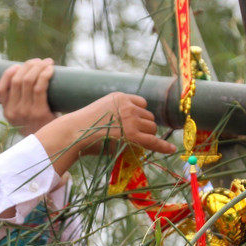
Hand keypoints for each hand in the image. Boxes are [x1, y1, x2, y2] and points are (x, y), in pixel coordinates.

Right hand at [0, 58, 55, 135]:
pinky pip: (40, 87)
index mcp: (7, 112)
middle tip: (39, 61)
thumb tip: (26, 76)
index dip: (8, 74)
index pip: (0, 89)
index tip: (19, 66)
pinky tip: (50, 69)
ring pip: (28, 81)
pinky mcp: (39, 112)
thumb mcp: (24, 118)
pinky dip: (45, 75)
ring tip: (47, 63)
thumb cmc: (40, 125)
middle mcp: (13, 112)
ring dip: (38, 67)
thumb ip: (19, 104)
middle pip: (17, 80)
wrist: (52, 144)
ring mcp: (25, 112)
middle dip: (28, 66)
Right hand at [34, 92, 174, 175]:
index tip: (138, 123)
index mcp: (120, 97)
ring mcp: (131, 119)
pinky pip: (153, 140)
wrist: (74, 133)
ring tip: (130, 143)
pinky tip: (171, 149)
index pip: (142, 103)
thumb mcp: (101, 111)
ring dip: (145, 136)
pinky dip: (163, 146)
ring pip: (151, 128)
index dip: (140, 115)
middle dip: (143, 127)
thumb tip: (136, 126)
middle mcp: (128, 106)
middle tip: (132, 137)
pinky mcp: (132, 135)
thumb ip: (117, 114)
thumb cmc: (82, 127)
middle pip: (149, 117)